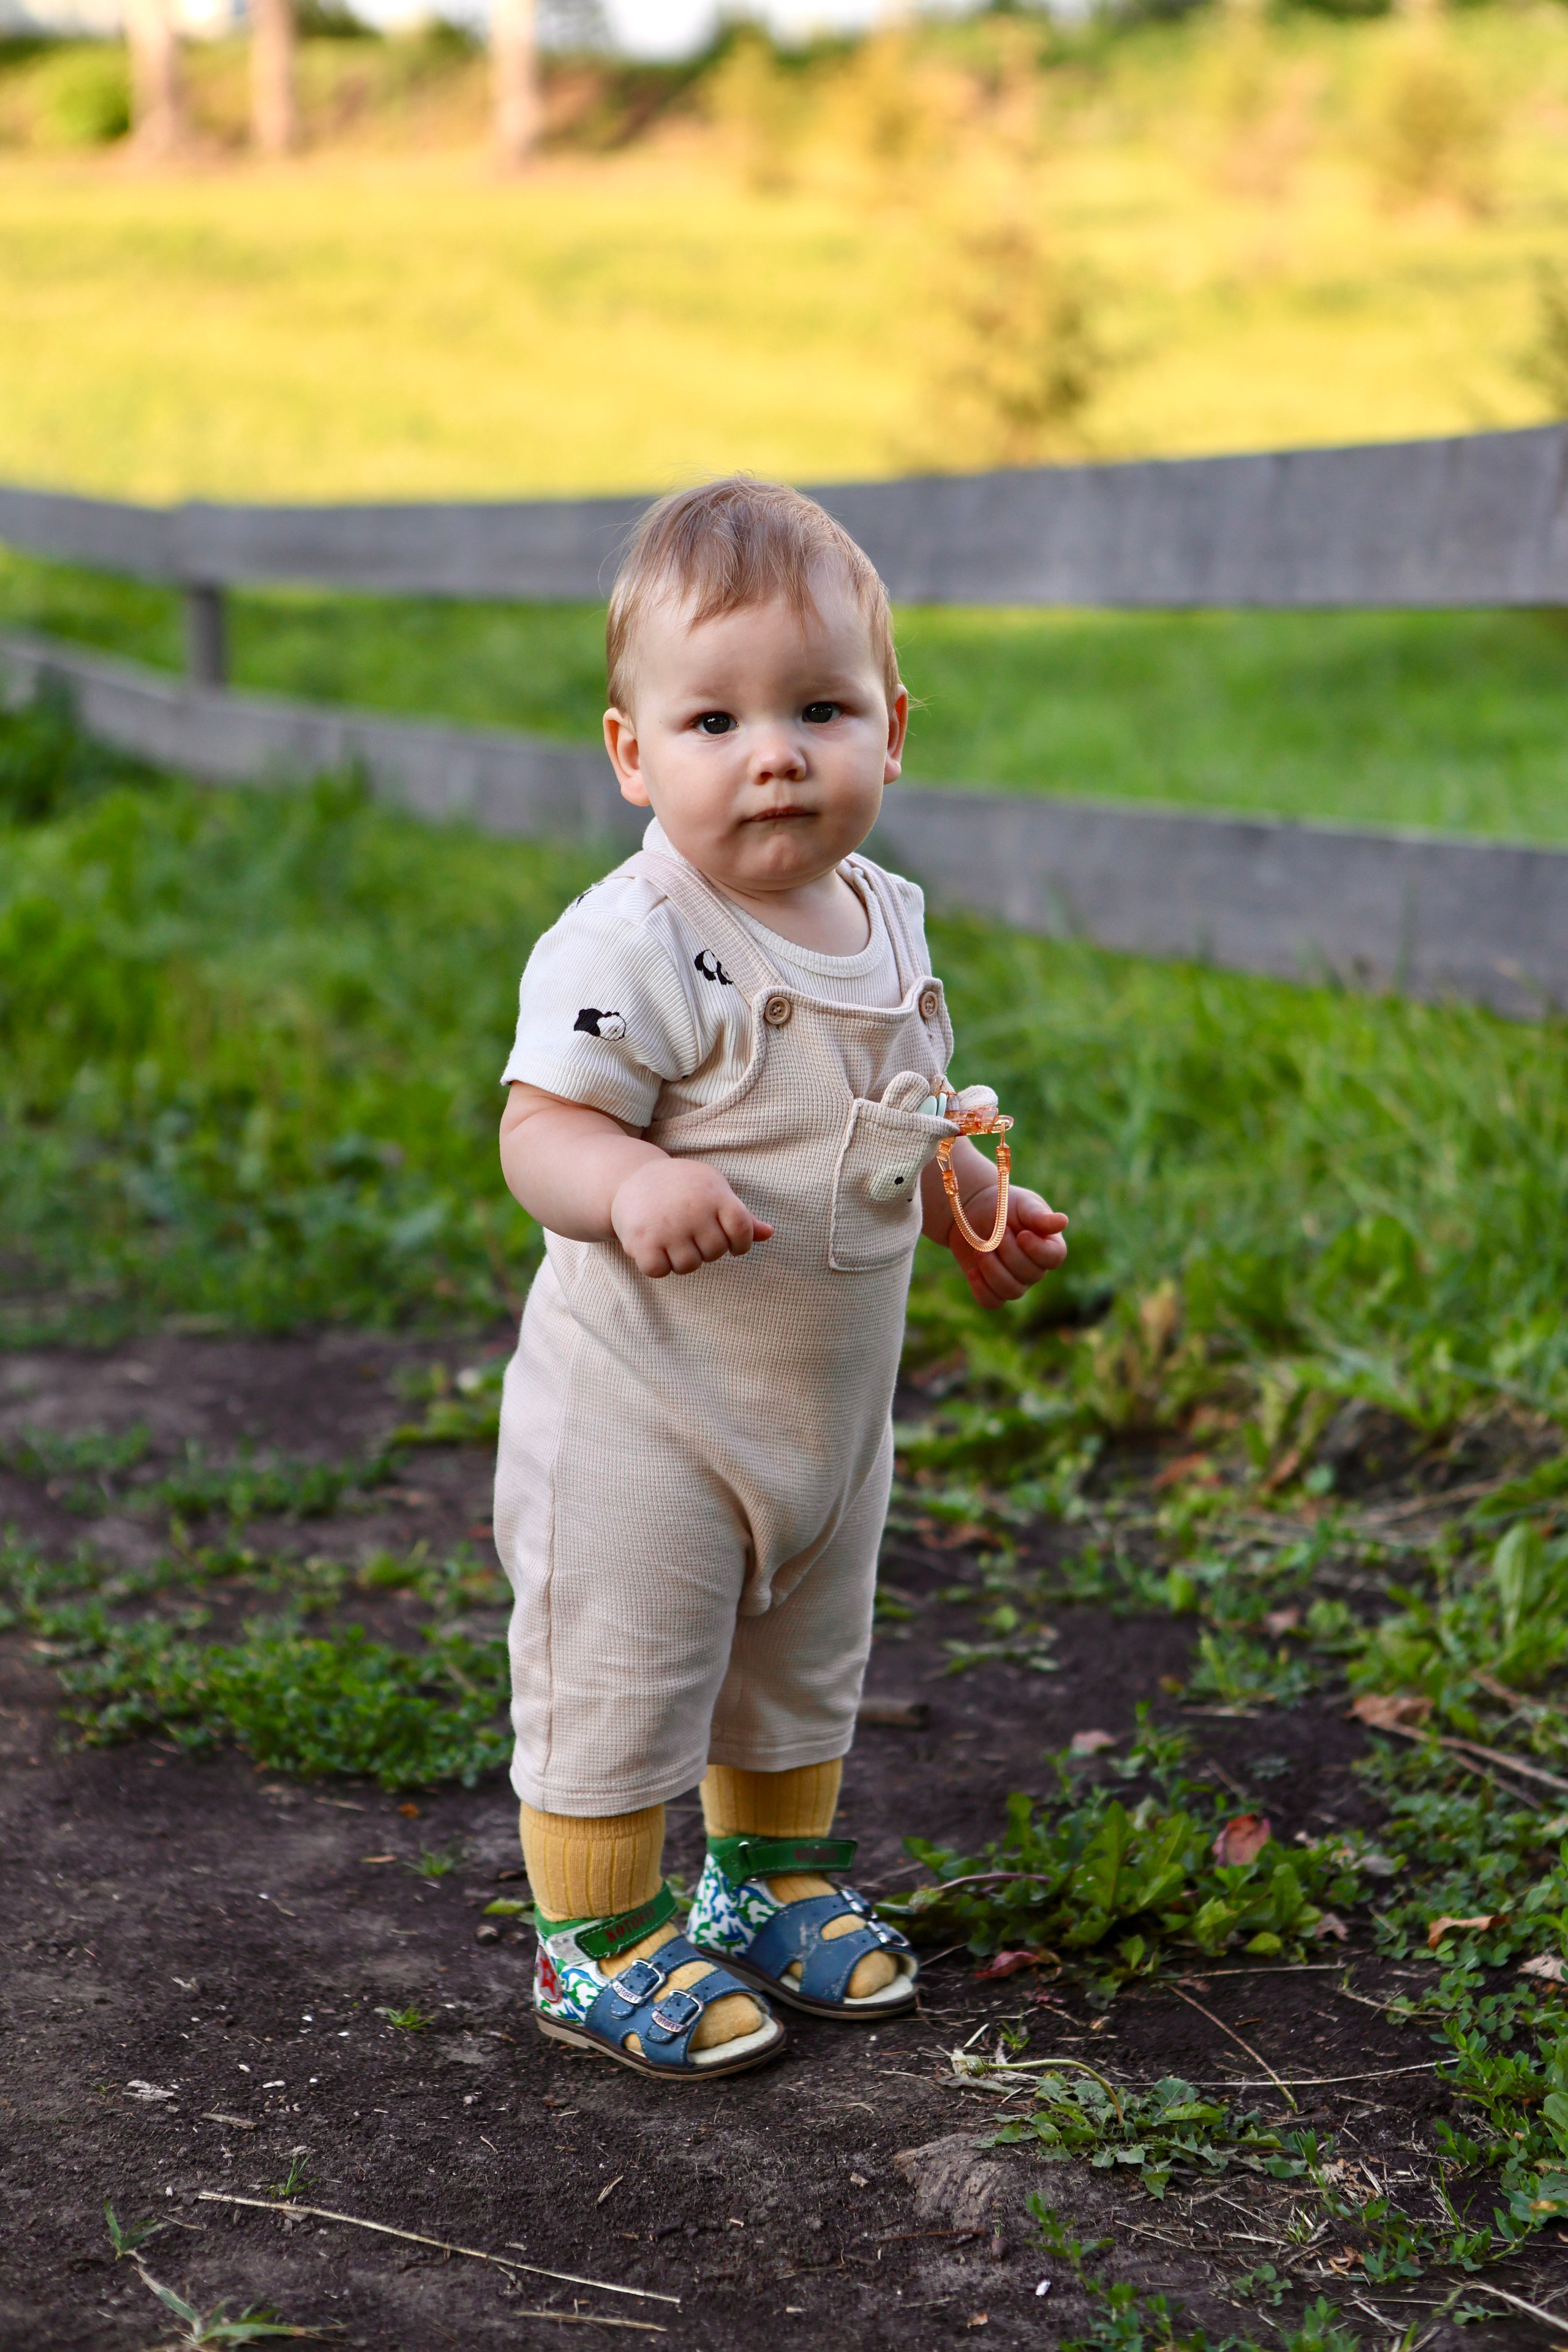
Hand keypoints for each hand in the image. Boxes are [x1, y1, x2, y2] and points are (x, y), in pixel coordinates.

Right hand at [610, 1157, 772, 1278]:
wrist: (631, 1177)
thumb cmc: (682, 1186)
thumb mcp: (713, 1189)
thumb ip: (741, 1215)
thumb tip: (769, 1233)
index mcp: (715, 1195)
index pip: (742, 1231)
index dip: (740, 1244)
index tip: (730, 1243)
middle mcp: (693, 1210)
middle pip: (715, 1252)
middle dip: (705, 1250)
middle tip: (690, 1234)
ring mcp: (668, 1226)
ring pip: (688, 1266)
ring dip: (682, 1259)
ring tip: (672, 1239)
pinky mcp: (643, 1239)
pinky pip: (659, 1270)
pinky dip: (657, 1266)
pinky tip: (654, 1248)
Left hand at [948, 1182, 1067, 1308]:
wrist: (972, 1211)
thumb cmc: (1003, 1204)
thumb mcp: (1021, 1204)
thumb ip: (1039, 1215)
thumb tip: (1063, 1222)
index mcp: (1048, 1244)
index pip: (1054, 1257)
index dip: (1037, 1250)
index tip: (1021, 1234)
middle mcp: (1035, 1267)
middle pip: (1031, 1275)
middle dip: (1009, 1253)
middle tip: (996, 1233)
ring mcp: (1015, 1281)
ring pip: (1012, 1291)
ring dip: (993, 1270)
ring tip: (981, 1250)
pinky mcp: (993, 1288)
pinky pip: (992, 1302)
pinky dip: (982, 1289)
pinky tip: (973, 1271)